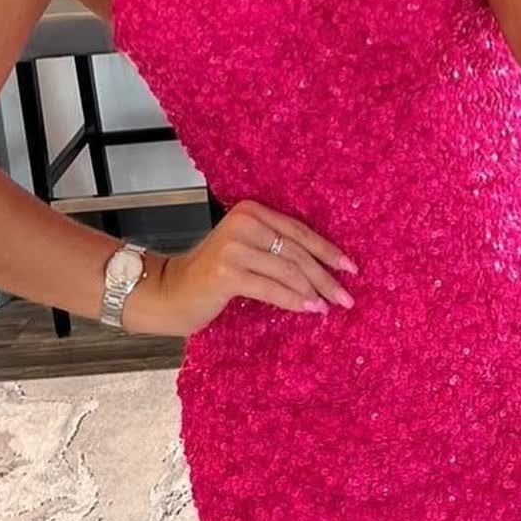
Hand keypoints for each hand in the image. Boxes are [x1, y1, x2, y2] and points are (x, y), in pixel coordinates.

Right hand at [160, 198, 358, 335]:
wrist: (170, 291)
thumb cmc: (212, 275)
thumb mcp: (246, 251)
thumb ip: (276, 249)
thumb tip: (325, 268)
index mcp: (252, 211)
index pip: (299, 231)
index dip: (327, 250)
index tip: (350, 268)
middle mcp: (243, 222)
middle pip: (297, 252)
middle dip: (326, 276)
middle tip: (346, 297)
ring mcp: (234, 247)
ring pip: (288, 271)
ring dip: (313, 291)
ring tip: (330, 306)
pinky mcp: (226, 273)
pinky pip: (271, 288)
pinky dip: (294, 300)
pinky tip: (309, 310)